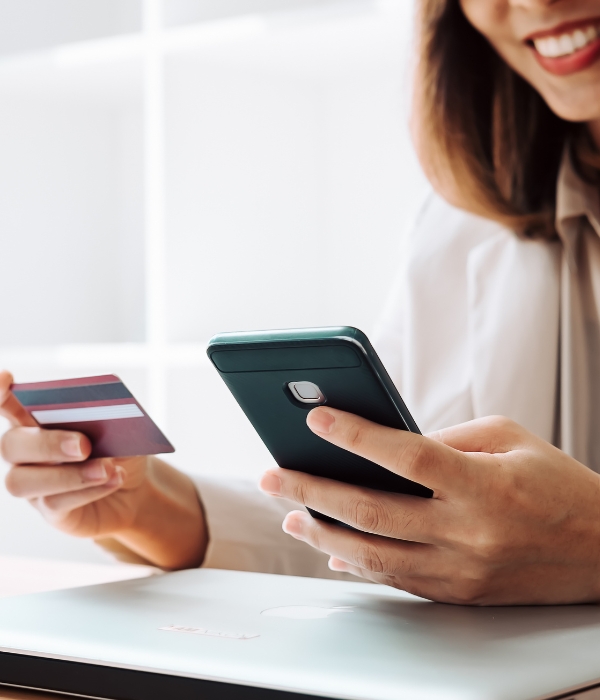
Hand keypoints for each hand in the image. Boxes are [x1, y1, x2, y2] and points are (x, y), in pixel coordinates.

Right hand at [0, 371, 206, 568]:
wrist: (136, 489)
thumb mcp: (120, 428)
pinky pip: (55, 502)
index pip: (6, 404)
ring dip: (68, 474)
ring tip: (105, 468)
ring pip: (23, 480)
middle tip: (84, 445)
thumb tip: (99, 410)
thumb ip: (104, 416)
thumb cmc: (120, 450)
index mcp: (36, 421)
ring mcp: (34, 485)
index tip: (6, 379)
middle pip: (12, 445)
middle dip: (47, 443)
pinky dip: (88, 490)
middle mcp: (26, 453)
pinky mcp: (50, 511)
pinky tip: (113, 479)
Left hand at [259, 408, 599, 604]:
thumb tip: (385, 446)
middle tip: (273, 475)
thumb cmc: (558, 483)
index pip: (407, 455)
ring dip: (323, 536)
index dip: (356, 435)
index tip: (317, 418)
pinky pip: (397, 581)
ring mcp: (462, 570)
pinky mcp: (460, 594)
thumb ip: (446, 439)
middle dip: (313, 490)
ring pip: (374, 556)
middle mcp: (469, 532)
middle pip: (373, 511)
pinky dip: (359, 565)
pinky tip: (331, 550)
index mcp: (484, 484)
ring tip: (290, 514)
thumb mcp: (509, 438)